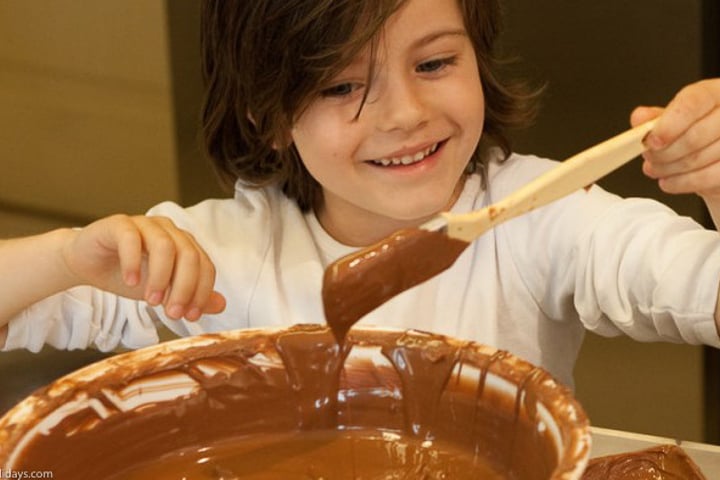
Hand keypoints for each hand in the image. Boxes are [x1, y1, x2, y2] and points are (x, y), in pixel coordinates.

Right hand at [62, 214, 225, 320]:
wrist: (87, 264)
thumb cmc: (127, 275)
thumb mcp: (162, 292)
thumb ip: (190, 296)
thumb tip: (221, 304)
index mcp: (184, 244)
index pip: (204, 265)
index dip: (201, 291)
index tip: (190, 316)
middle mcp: (168, 231)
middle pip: (189, 255)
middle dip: (184, 287)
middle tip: (173, 313)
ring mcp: (144, 224)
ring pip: (164, 245)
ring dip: (161, 277)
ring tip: (151, 301)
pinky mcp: (119, 224)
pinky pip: (131, 238)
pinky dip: (133, 262)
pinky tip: (130, 282)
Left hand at [631, 78, 719, 201]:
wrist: (718, 154)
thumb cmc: (698, 130)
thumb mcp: (677, 118)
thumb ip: (657, 117)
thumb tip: (640, 117)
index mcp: (715, 93)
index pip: (694, 102)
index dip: (670, 123)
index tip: (651, 140)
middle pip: (694, 136)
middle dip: (663, 152)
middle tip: (649, 157)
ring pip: (698, 159)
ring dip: (668, 168)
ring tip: (655, 169)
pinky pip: (709, 177)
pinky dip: (682, 182)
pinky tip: (668, 182)